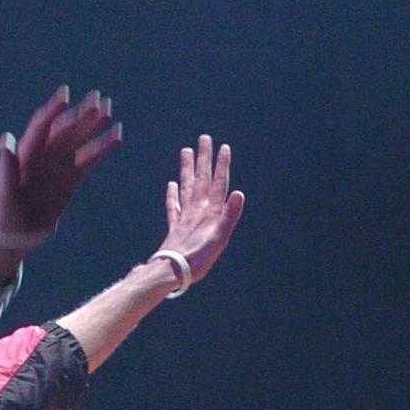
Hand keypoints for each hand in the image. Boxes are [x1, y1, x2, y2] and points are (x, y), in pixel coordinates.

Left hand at [0, 87, 121, 278]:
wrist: (19, 235)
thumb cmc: (6, 214)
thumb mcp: (4, 193)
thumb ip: (7, 167)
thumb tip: (6, 139)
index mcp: (26, 154)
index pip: (42, 126)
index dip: (53, 110)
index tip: (65, 95)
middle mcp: (44, 154)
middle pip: (64, 128)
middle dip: (79, 113)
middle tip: (96, 98)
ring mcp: (59, 165)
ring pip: (79, 139)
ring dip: (92, 125)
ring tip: (107, 109)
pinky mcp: (71, 178)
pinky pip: (89, 158)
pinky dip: (102, 147)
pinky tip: (116, 135)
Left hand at [155, 136, 245, 286]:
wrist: (174, 271)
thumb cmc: (199, 258)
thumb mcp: (220, 238)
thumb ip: (229, 216)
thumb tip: (238, 193)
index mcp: (210, 212)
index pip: (218, 183)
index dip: (221, 165)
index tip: (223, 147)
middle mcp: (197, 210)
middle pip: (201, 179)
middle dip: (204, 159)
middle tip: (204, 138)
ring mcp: (184, 216)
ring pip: (186, 186)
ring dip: (187, 169)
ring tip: (186, 151)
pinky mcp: (175, 227)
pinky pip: (173, 206)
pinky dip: (172, 194)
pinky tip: (171, 184)